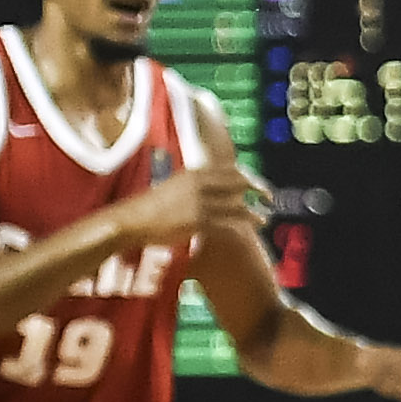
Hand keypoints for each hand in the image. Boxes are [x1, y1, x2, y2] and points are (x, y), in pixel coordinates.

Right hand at [123, 166, 264, 249]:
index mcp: (193, 173)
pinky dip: (241, 228)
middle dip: (258, 189)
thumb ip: (192, 186)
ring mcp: (199, 204)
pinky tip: (249, 231)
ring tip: (265, 218)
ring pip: (237, 206)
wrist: (131, 221)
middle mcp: (198, 185)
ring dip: (254, 213)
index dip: (246, 177)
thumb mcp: (172, 187)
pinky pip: (227, 225)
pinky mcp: (197, 222)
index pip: (229, 170)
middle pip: (238, 183)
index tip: (255, 183)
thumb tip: (209, 188)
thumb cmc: (149, 207)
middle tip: (269, 197)